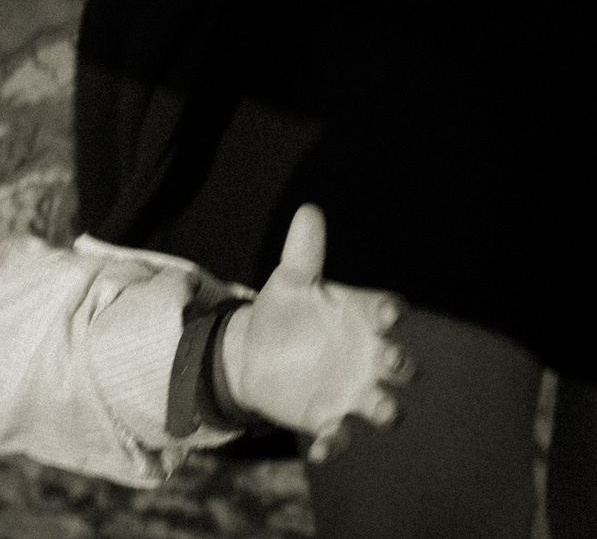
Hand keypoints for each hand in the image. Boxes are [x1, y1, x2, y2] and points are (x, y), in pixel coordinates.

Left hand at [218, 206, 412, 462]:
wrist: (256, 351)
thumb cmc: (286, 310)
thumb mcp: (290, 279)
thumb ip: (303, 251)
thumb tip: (310, 210)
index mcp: (359, 317)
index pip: (384, 312)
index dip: (389, 313)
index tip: (389, 313)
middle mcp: (366, 357)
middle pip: (397, 364)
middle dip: (401, 365)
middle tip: (394, 361)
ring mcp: (351, 392)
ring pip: (382, 406)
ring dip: (384, 408)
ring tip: (380, 408)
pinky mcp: (328, 419)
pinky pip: (337, 437)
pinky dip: (332, 443)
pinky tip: (319, 446)